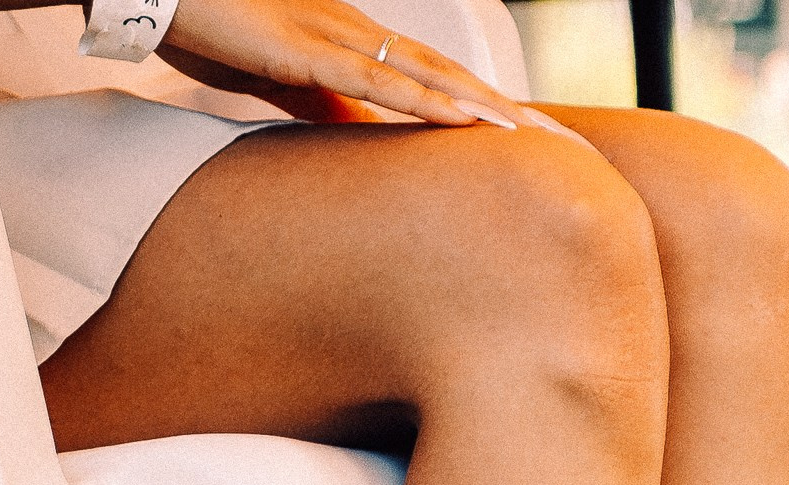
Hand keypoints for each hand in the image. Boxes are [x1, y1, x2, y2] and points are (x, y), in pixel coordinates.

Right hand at [153, 0, 531, 128]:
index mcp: (359, 47)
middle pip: (456, 79)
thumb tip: (372, 147)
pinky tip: (467, 120)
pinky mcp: (308, 51)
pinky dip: (428, 102)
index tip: (542, 147)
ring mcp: (339, 40)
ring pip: (433, 78)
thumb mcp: (287, 85)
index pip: (443, 84)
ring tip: (543, 142)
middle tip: (572, 151)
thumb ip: (332, 111)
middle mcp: (361, 38)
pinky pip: (380, 80)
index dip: (494, 114)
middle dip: (517, 116)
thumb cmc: (216, 30)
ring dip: (490, 110)